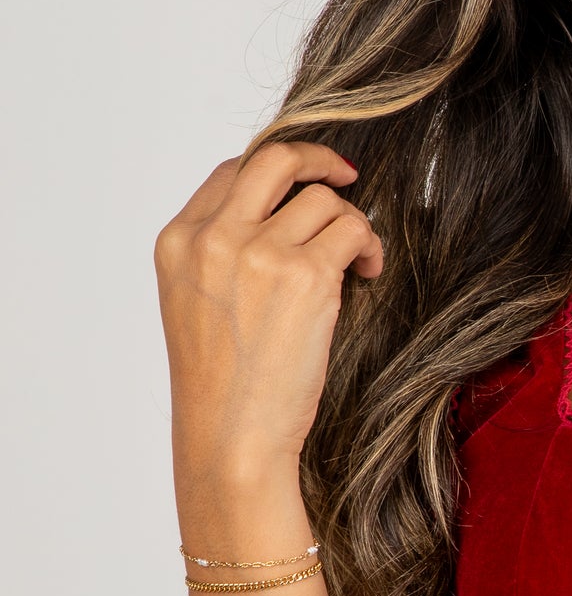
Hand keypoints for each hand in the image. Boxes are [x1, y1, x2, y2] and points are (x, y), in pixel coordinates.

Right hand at [154, 141, 382, 477]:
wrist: (231, 436)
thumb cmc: (221, 387)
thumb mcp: (195, 305)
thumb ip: (221, 255)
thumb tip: (282, 218)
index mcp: (178, 241)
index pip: (231, 173)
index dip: (275, 174)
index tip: (302, 185)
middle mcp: (214, 237)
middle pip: (275, 159)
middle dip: (318, 159)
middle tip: (346, 175)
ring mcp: (259, 252)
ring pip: (323, 200)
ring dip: (351, 223)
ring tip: (357, 260)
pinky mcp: (306, 275)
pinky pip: (353, 231)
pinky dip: (369, 245)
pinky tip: (369, 272)